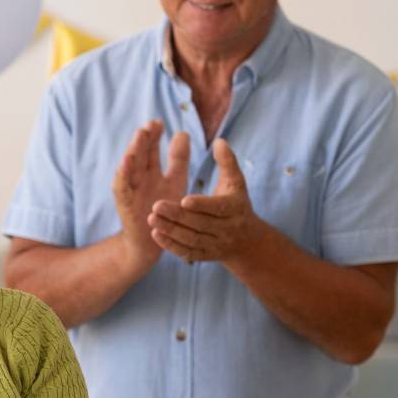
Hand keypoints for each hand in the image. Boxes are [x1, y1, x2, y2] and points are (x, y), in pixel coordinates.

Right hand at [111, 121, 188, 272]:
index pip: (151, 150)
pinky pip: (122, 186)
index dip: (154, 137)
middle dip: (144, 139)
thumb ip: (178, 158)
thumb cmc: (165, 211)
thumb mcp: (175, 181)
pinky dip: (123, 172)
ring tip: (140, 135)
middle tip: (150, 124)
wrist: (153, 241)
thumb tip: (182, 133)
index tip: (159, 123)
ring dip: (134, 150)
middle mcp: (139, 179)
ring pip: (130, 166)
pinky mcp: (124, 204)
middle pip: (140, 155)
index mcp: (151, 173)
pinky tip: (127, 160)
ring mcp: (130, 190)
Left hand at [148, 139, 259, 263]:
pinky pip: (187, 252)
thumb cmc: (236, 203)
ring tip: (151, 218)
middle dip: (177, 216)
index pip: (217, 207)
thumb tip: (219, 141)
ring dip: (170, 230)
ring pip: (191, 239)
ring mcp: (217, 245)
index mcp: (236, 208)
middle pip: (200, 224)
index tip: (183, 199)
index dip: (201, 204)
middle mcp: (228, 229)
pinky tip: (155, 234)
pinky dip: (171, 245)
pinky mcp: (206, 256)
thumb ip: (227, 162)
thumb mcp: (236, 182)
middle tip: (156, 205)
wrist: (246, 241)